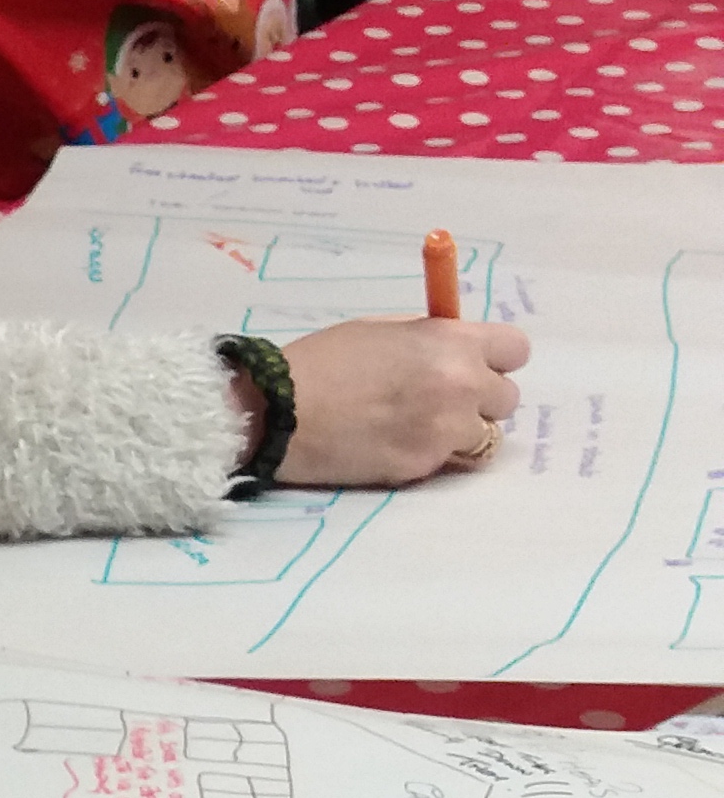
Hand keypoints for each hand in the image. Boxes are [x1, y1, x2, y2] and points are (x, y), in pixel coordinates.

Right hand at [267, 318, 529, 487]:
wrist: (280, 409)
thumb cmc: (325, 360)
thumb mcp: (385, 330)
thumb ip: (431, 341)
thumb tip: (458, 352)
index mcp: (452, 343)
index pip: (517, 350)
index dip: (495, 359)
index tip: (474, 365)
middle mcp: (461, 386)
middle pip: (507, 398)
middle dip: (479, 399)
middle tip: (440, 400)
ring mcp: (445, 431)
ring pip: (482, 436)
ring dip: (457, 432)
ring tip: (415, 427)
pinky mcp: (425, 466)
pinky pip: (446, 461)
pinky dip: (427, 454)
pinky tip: (391, 444)